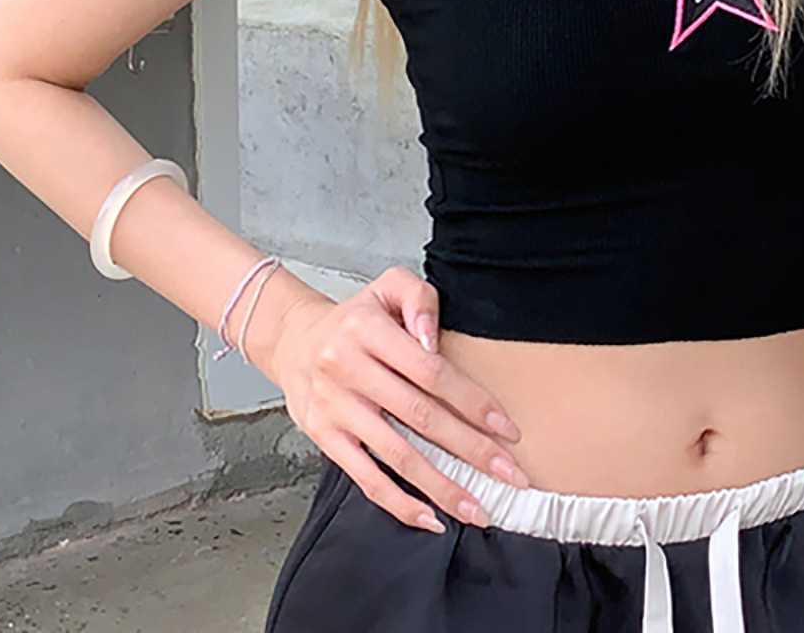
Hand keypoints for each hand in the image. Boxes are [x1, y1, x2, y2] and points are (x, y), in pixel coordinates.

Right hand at [265, 265, 526, 532]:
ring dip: (441, 485)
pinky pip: (364, 476)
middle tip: (508, 474)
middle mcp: (350, 370)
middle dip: (469, 449)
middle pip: (420, 416)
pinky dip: (397, 502)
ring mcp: (336, 408)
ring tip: (477, 507)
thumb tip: (433, 339)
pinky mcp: (325, 437)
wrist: (294, 340)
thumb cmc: (355, 317)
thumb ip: (419, 299)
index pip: (431, 372)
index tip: (506, 428)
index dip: (471, 401)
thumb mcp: (388, 286)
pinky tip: (428, 517)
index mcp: (370, 332)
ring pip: (396, 454)